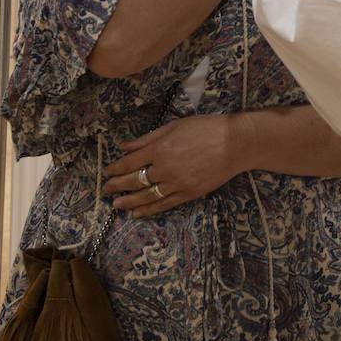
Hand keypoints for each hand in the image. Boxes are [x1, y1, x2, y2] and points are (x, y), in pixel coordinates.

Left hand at [103, 115, 247, 216]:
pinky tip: (138, 213)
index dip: (116, 168)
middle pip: (134, 180)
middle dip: (118, 185)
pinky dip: (149, 210)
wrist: (234, 144)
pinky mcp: (188, 194)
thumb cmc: (205, 128)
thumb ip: (148, 139)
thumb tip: (125, 146)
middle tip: (106, 190)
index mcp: (160, 149)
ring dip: (129, 202)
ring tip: (117, 206)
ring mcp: (176, 183)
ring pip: (147, 196)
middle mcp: (164, 169)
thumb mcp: (174, 126)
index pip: (130, 162)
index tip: (107, 172)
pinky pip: (164, 204)